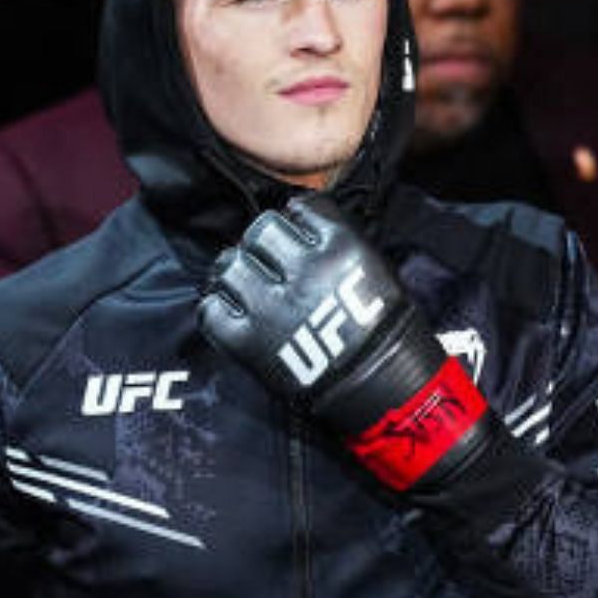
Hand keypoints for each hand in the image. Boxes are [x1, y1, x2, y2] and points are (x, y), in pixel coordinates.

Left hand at [198, 195, 493, 491]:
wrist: (383, 389)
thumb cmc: (385, 330)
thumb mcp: (376, 271)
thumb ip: (336, 247)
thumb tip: (301, 233)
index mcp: (342, 248)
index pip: (303, 208)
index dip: (299, 222)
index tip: (300, 237)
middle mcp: (303, 270)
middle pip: (261, 231)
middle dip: (265, 245)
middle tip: (272, 264)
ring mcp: (269, 306)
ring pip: (228, 265)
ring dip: (238, 274)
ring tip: (251, 289)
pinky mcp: (246, 341)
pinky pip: (212, 310)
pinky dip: (221, 311)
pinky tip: (239, 316)